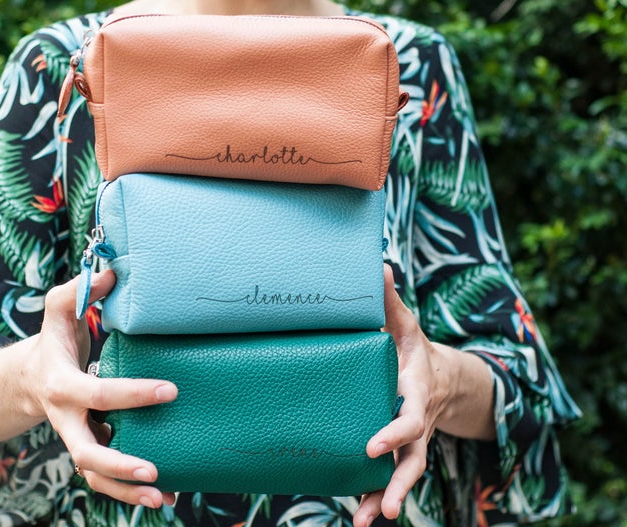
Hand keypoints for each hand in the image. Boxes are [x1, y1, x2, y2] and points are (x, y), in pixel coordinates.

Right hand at [24, 270, 177, 508]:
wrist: (29, 379)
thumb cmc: (52, 341)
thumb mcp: (57, 310)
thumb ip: (79, 291)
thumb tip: (111, 273)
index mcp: (61, 385)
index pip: (98, 393)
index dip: (133, 394)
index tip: (170, 390)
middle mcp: (66, 419)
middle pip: (85, 453)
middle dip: (119, 465)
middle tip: (155, 470)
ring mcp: (75, 439)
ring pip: (94, 477)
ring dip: (125, 492)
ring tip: (163, 498)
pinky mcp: (88, 449)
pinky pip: (104, 479)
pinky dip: (129, 493)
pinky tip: (167, 497)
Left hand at [353, 265, 451, 525]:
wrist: (440, 377)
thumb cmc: (414, 349)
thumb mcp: (405, 324)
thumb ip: (390, 302)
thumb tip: (380, 267)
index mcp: (416, 392)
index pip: (409, 417)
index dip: (394, 432)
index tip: (372, 446)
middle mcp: (416, 423)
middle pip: (413, 460)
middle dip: (398, 484)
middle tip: (385, 507)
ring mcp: (410, 443)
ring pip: (404, 476)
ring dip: (386, 499)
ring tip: (366, 522)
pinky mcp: (397, 452)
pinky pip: (389, 477)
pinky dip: (375, 496)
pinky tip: (358, 514)